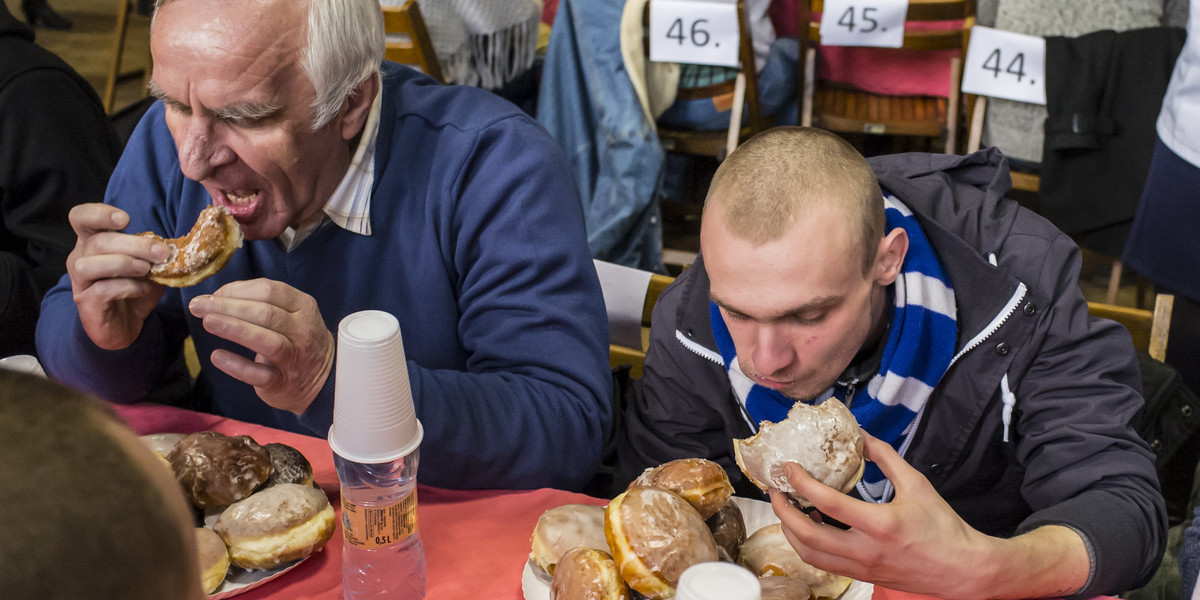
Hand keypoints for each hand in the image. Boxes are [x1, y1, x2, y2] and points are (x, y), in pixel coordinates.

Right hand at [65, 203, 171, 349]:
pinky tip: (142, 289)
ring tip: (147, 270)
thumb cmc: (133, 289)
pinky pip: (102, 290)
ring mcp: (80, 281)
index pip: (81, 217)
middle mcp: (80, 257)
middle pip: (98, 242)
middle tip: (161, 253)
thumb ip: (152, 254)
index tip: (125, 220)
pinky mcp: (86, 302)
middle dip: (134, 245)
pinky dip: (126, 287)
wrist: (124, 325)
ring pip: (90, 264)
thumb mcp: (148, 267)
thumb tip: (169, 246)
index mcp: (92, 241)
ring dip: (124, 264)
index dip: (99, 213)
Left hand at [188, 279, 333, 413]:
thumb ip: (262, 303)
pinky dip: (237, 365)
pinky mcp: (282, 382)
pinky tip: (217, 356)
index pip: (270, 290)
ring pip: (265, 340)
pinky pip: (258, 374)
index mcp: (303, 307)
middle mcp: (302, 330)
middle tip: (198, 306)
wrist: (324, 381)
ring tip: (207, 322)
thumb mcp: (293, 314)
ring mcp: (294, 357)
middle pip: (265, 313)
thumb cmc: (298, 340)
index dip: (238, 290)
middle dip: (228, 307)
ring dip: (234, 329)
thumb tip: (218, 297)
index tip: (214, 294)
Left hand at [769, 433, 997, 599]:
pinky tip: (808, 527)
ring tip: (786, 508)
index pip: (828, 503)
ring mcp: (862, 567)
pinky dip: (808, 545)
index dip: (801, 484)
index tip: (788, 469)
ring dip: (791, 531)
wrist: (963, 569)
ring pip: (811, 555)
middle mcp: (866, 550)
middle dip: (783, 512)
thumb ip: (887, 458)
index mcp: (880, 524)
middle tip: (774, 491)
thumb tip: (863, 436)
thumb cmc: (943, 527)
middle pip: (808, 535)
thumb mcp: (918, 484)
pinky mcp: (863, 575)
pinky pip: (824, 563)